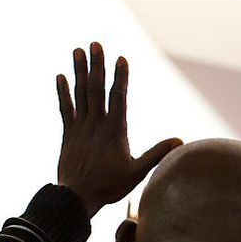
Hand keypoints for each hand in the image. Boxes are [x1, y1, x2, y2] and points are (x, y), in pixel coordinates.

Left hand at [56, 43, 181, 216]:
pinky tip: (61, 76)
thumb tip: (180, 141)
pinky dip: (63, 92)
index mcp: (114, 130)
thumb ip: (157, 153)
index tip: (121, 59)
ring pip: (80, 93)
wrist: (77, 197)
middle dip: (97, 65)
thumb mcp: (137, 171)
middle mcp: (96, 124)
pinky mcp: (68, 134)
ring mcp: (80, 127)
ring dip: (79, 71)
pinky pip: (65, 108)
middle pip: (96, 88)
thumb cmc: (109, 186)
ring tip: (78, 51)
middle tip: (95, 44)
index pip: (118, 97)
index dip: (120, 77)